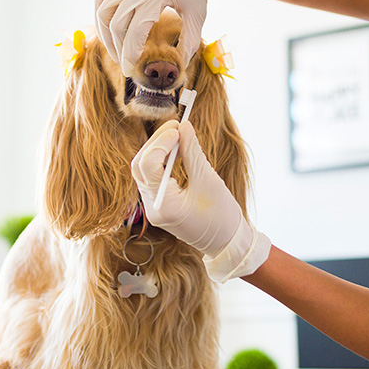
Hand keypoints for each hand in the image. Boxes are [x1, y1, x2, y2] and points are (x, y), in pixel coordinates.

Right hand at [95, 0, 224, 75]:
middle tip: (126, 66)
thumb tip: (179, 66)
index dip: (130, 54)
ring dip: (107, 37)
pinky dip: (102, 20)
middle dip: (119, 50)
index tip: (130, 70)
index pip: (135, 31)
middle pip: (116, 25)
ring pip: (103, 13)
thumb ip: (190, 41)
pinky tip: (112, 34)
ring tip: (118, 53)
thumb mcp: (198, 14)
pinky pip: (101, 1)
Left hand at [131, 120, 270, 281]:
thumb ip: (192, 152)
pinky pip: (153, 177)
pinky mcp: (160, 204)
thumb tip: (184, 126)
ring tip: (179, 137)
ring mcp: (154, 207)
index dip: (161, 142)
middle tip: (176, 126)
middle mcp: (152, 207)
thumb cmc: (222, 216)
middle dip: (156, 142)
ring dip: (159, 150)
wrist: (228, 243)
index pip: (148, 165)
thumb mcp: (208, 180)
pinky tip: (177, 151)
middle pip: (140, 166)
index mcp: (163, 205)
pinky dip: (163, 161)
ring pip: (144, 170)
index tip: (178, 127)